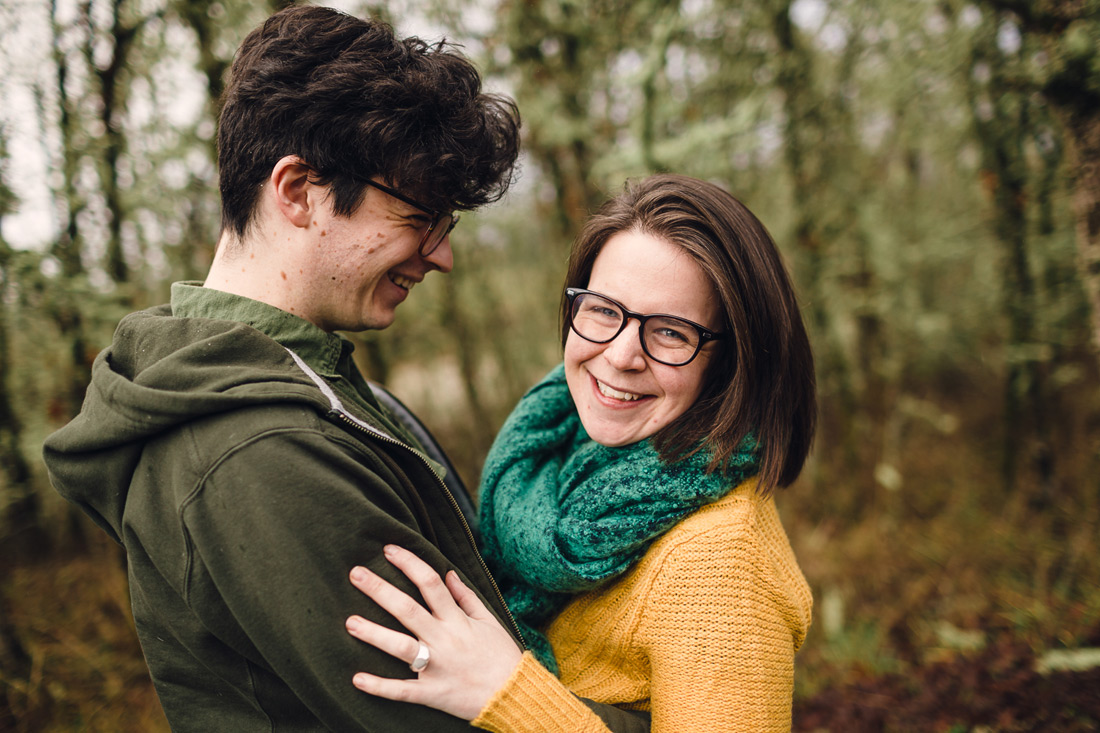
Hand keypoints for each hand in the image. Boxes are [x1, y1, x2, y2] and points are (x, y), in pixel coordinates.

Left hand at [345, 544, 523, 719]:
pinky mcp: (432, 693)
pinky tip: (357, 679)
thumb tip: (448, 572)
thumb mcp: (488, 620)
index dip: (409, 563)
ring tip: (350, 622)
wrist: (514, 694)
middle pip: (408, 609)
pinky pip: (403, 690)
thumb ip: (466, 596)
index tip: (388, 549)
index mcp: (458, 620)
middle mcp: (445, 640)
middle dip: (380, 590)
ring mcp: (437, 667)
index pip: (430, 583)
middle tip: (356, 574)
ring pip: (401, 647)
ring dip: (374, 634)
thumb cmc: (502, 655)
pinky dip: (380, 686)